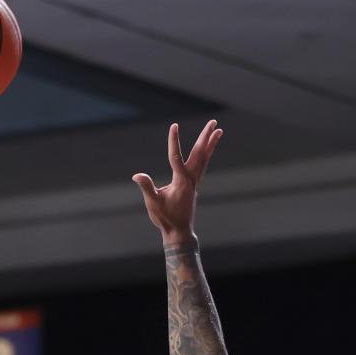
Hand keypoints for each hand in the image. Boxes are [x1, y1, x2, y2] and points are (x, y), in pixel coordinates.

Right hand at [133, 120, 222, 243]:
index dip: (174, 141)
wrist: (179, 232)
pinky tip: (207, 148)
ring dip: (210, 143)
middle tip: (214, 122)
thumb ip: (146, 188)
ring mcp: (194, 182)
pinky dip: (205, 154)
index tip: (174, 126)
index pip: (176, 157)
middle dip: (206, 137)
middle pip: (200, 154)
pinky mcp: (194, 185)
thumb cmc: (165, 218)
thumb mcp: (153, 203)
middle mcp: (191, 180)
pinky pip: (202, 165)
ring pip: (204, 158)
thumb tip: (137, 176)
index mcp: (181, 182)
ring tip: (218, 130)